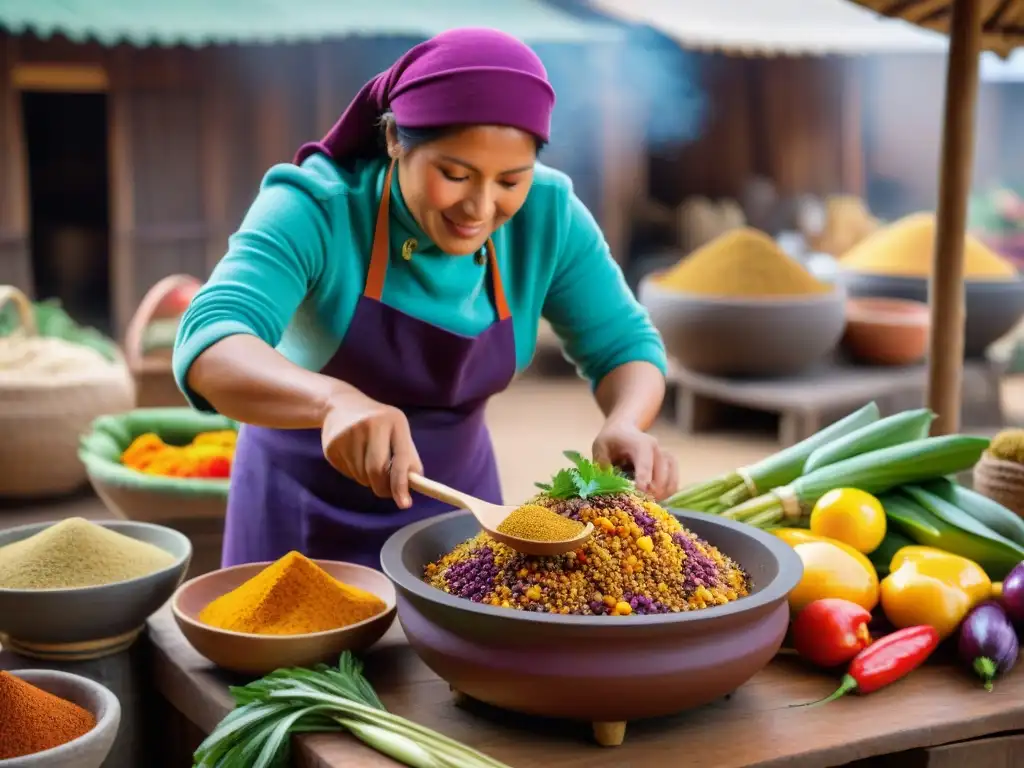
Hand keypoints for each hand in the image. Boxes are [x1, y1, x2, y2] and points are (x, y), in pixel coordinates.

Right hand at [321, 390, 422, 508]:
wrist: (341, 404)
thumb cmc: (379, 423)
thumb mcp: (398, 431)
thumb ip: (408, 457)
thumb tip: (414, 486)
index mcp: (393, 421)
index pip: (399, 458)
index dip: (401, 484)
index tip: (405, 504)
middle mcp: (370, 425)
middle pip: (376, 471)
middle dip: (382, 487)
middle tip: (385, 490)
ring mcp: (347, 434)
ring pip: (361, 476)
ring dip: (368, 479)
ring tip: (367, 461)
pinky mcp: (331, 445)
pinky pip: (347, 473)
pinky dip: (354, 473)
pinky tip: (353, 456)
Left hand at [592, 420, 677, 500]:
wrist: (624, 430)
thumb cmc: (611, 440)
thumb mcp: (600, 447)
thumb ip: (602, 464)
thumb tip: (606, 484)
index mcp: (640, 443)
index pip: (645, 465)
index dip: (643, 481)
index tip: (639, 494)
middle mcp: (657, 450)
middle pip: (661, 477)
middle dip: (650, 494)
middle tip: (636, 505)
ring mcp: (665, 457)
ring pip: (670, 482)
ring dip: (660, 496)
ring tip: (645, 503)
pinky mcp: (670, 465)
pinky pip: (673, 483)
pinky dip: (666, 494)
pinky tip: (653, 499)